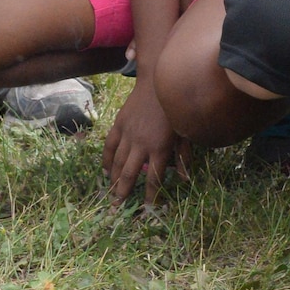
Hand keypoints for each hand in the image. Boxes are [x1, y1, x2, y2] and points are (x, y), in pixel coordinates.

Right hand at [101, 74, 187, 205]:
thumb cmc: (174, 108)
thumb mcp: (183, 132)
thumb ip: (183, 157)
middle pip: (130, 174)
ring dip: (114, 179)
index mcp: (160, 148)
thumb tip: (184, 179)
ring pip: (117, 162)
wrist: (157, 81)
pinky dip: (106, 160)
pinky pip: (109, 146)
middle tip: (119, 206)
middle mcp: (142, 144)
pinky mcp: (119, 124)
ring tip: (111, 192)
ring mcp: (128, 134)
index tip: (148, 207)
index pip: (154, 178)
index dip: (151, 195)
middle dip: (124, 192)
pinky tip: (105, 170)